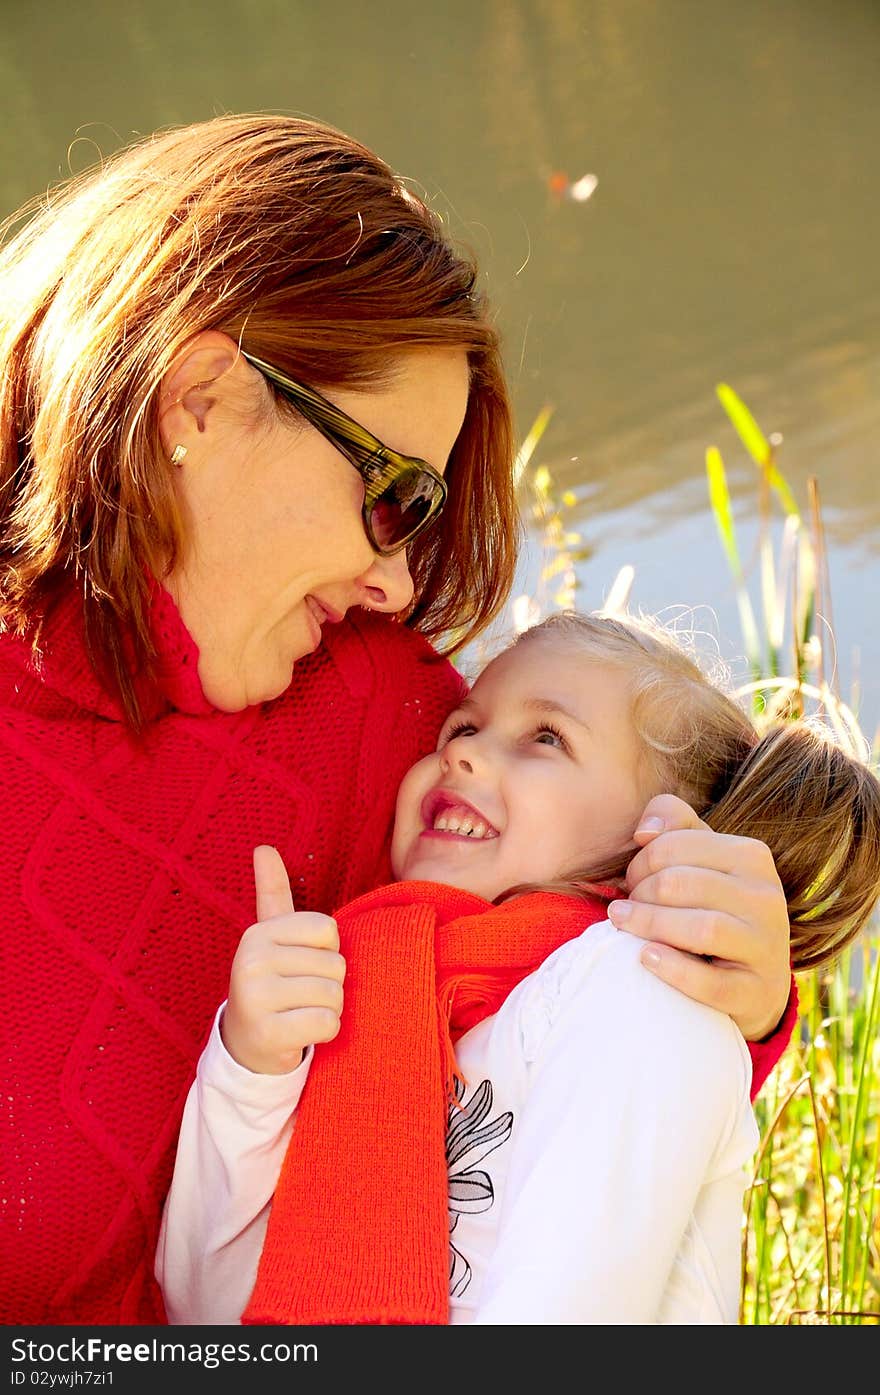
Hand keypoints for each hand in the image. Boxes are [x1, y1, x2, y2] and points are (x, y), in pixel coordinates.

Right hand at [221, 845, 345, 1073]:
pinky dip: (324, 1032)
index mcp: (258, 933)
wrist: (246, 1045)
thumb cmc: (271, 983)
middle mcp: (251, 960)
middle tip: (298, 997)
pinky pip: (327, 1024)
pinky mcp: (267, 1033)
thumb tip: (263, 847)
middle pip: (335, 965)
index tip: (301, 965)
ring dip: (328, 1010)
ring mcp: (255, 998)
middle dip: (328, 985)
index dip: (326, 951)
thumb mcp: (271, 937)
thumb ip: (273, 892)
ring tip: (299, 1013)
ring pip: (334, 996)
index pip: (329, 930)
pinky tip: (300, 1034)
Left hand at [607, 794, 790, 1040]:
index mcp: (752, 856)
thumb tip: (644, 831)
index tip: (629, 881)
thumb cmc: (713, 907)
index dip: (641, 861)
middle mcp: (767, 898)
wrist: (753, 980)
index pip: (678, 845)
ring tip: (622, 926)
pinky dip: (673, 969)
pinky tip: (645, 957)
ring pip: (702, 928)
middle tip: (623, 909)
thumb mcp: (700, 859)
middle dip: (641, 894)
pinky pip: (712, 982)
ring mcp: (768, 946)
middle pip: (683, 884)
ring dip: (650, 925)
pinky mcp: (758, 991)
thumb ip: (674, 824)